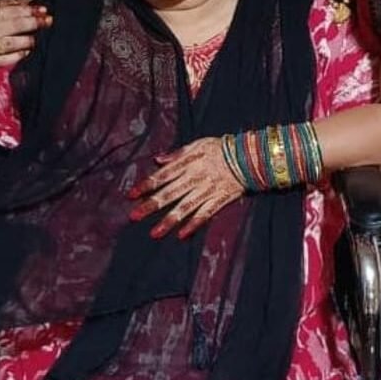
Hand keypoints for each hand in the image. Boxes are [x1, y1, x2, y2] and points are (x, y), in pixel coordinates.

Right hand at [0, 0, 51, 72]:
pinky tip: (29, 52)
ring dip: (31, 39)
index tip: (42, 9)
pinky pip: (9, 59)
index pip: (10, 12)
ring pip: (14, 42)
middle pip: (15, 25)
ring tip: (42, 38)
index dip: (28, 10)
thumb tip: (24, 13)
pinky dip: (21, 55)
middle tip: (48, 21)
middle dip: (35, 22)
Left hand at [128, 138, 244, 239]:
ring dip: (168, 221)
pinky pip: (205, 214)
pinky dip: (194, 224)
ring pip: (185, 207)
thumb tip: (157, 160)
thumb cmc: (221, 148)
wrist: (249, 156)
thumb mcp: (198, 144)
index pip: (162, 176)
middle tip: (134, 217)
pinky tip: (181, 235)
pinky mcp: (220, 200)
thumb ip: (177, 154)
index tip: (131, 195)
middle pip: (169, 194)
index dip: (146, 185)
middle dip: (151, 206)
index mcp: (187, 163)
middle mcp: (195, 178)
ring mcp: (207, 190)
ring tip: (154, 233)